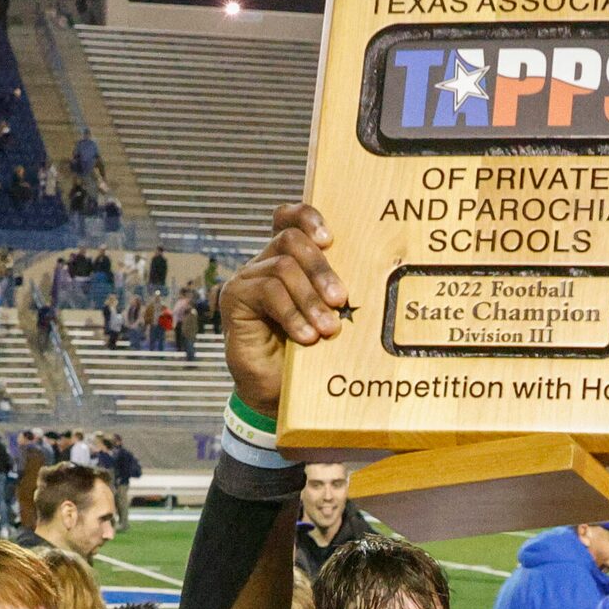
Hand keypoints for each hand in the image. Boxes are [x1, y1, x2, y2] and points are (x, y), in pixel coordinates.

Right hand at [218, 202, 344, 420]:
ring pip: (282, 267)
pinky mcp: (235, 300)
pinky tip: (306, 336)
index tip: (329, 237)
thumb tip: (373, 275)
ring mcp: (248, 280)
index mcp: (288, 260)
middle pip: (291, 240)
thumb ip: (337, 292)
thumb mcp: (329, 316)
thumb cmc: (308, 354)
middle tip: (341, 299)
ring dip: (310, 298)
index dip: (307, 216)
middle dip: (320, 268)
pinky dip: (292, 314)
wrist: (277, 392)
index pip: (289, 220)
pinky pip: (267, 292)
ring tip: (327, 328)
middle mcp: (264, 264)